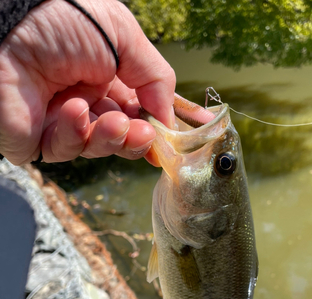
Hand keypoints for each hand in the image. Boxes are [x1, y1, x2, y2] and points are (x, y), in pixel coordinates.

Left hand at [0, 0, 175, 163]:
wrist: (9, 24)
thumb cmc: (66, 18)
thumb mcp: (124, 37)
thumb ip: (156, 79)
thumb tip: (170, 121)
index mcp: (108, 75)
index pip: (140, 109)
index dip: (159, 126)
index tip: (179, 140)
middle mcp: (88, 100)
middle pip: (123, 135)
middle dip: (139, 139)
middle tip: (147, 137)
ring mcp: (63, 123)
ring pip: (99, 147)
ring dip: (112, 138)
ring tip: (116, 124)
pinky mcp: (39, 140)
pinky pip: (67, 149)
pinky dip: (74, 133)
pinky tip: (73, 110)